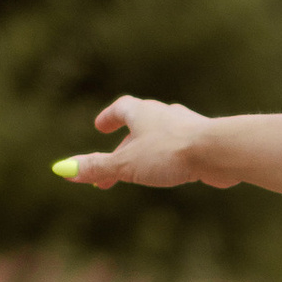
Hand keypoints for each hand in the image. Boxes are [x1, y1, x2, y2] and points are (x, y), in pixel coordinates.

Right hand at [68, 95, 210, 186]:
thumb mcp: (126, 164)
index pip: (121, 108)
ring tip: (139, 172)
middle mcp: (165, 115)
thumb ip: (97, 167)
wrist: (219, 152)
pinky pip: (182, 150)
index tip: (100, 128)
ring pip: (161, 139)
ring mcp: (187, 128)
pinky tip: (174, 172)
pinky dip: (169, 160)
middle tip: (110, 171)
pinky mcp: (204, 144)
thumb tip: (62, 170)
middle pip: (139, 128)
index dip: (109, 118)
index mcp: (143, 113)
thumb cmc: (170, 152)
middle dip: (123, 149)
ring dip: (146, 154)